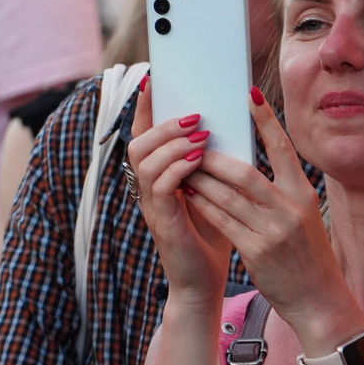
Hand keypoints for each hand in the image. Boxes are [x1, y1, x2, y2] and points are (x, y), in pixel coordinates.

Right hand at [124, 76, 232, 303]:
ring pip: (143, 159)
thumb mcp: (212, 193)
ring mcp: (151, 205)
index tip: (153, 81)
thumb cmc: (211, 237)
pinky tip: (199, 161)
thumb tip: (227, 130)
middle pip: (136, 141)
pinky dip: (177, 169)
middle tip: (192, 114)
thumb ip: (211, 165)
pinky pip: (160, 187)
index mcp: (158, 178)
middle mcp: (147, 188)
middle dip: (162, 121)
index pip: (143, 134)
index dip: (143, 107)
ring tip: (199, 135)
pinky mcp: (163, 223)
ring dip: (171, 143)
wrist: (205, 283)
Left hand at [176, 90, 356, 345]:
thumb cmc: (306, 254)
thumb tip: (243, 161)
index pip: (283, 148)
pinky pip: (220, 219)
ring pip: (226, 193)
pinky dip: (201, 202)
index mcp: (304, 194)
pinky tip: (186, 191)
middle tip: (190, 138)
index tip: (249, 93)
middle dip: (212, 155)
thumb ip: (278, 190)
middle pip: (243, 171)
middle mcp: (291, 209)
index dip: (266, 119)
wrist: (320, 301)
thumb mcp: (302, 217)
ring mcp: (274, 230)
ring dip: (199, 177)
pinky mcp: (257, 251)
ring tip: (179, 162)